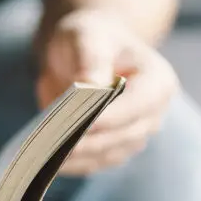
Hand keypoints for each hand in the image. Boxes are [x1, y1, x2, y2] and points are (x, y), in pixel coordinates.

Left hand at [37, 10, 179, 174]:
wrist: (86, 52)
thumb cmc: (90, 38)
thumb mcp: (88, 37)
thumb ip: (91, 59)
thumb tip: (89, 87)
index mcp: (158, 82)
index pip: (138, 105)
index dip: (110, 116)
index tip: (82, 124)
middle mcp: (152, 114)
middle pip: (122, 135)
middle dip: (87, 141)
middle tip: (51, 144)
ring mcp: (134, 135)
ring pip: (107, 154)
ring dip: (76, 157)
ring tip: (43, 156)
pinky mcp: (112, 150)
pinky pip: (93, 163)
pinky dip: (71, 164)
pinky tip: (45, 161)